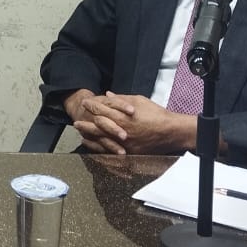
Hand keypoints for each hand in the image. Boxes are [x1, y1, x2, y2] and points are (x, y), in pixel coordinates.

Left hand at [75, 92, 199, 155]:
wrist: (170, 132)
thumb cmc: (156, 114)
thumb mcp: (138, 101)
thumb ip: (120, 98)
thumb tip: (108, 94)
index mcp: (122, 117)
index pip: (102, 109)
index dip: (92, 105)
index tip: (85, 102)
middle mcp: (121, 131)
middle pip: (98, 126)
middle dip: (86, 122)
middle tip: (77, 120)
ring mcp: (124, 144)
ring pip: (101, 140)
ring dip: (89, 135)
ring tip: (81, 132)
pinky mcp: (128, 153)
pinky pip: (109, 151)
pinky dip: (99, 147)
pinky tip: (93, 144)